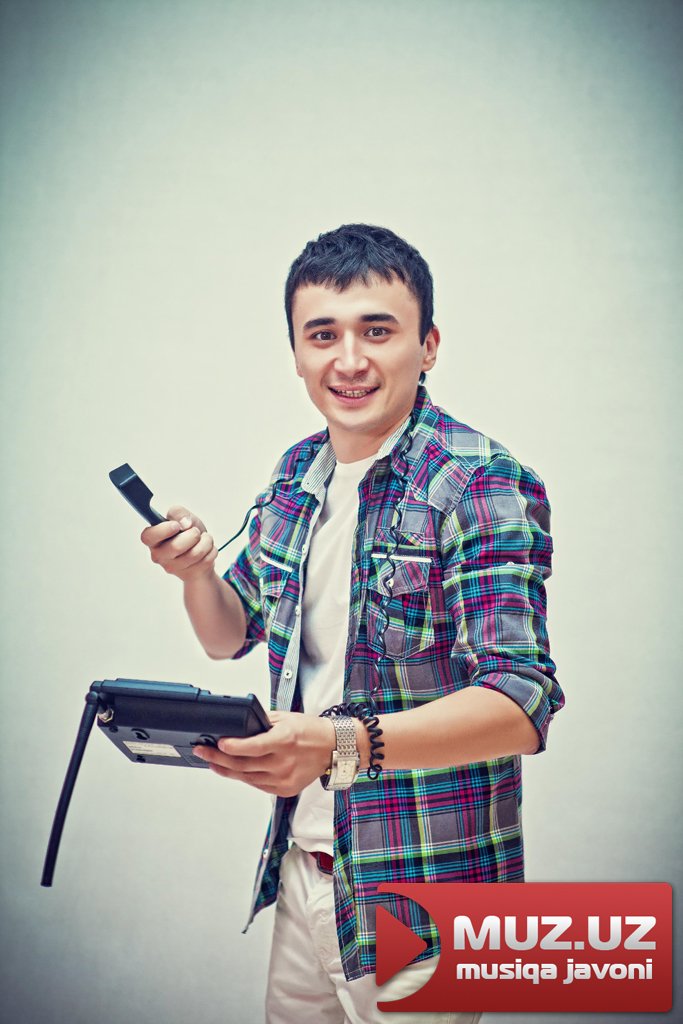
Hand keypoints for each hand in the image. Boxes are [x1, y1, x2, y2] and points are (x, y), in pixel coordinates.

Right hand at [140, 505, 217, 582]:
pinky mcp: (188, 575)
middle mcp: (159, 556)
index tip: (176, 525)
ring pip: (195, 554)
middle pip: (176, 547)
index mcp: (153, 539)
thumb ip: (178, 513)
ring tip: (204, 539)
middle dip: (192, 535)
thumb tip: (185, 523)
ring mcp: (173, 568)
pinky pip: (206, 560)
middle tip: (195, 532)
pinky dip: (211, 551)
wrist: (200, 552)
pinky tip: (206, 550)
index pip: (148, 537)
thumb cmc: (187, 533)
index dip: (163, 530)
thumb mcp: (182, 517)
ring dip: (206, 541)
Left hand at [194, 711, 335, 797]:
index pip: (252, 747)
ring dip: (227, 770)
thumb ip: (261, 723)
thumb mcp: (285, 718)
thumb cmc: (310, 731)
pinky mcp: (285, 790)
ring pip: (247, 778)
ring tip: (213, 763)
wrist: (333, 748)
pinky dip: (244, 777)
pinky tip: (235, 770)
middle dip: (218, 759)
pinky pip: (258, 785)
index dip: (232, 747)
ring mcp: (284, 778)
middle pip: (243, 765)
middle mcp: (283, 762)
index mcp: (284, 740)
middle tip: (203, 752)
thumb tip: (238, 726)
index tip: (218, 744)